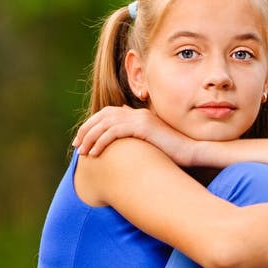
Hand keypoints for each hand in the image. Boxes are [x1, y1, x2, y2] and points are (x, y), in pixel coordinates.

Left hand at [72, 106, 195, 165]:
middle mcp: (137, 113)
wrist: (192, 151)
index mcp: (138, 114)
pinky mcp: (142, 127)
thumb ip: (138, 136)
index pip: (108, 114)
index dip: (92, 125)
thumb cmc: (174, 152)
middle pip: (102, 116)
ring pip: (105, 124)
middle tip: (76, 144)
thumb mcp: (152, 142)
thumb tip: (125, 136)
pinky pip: (114, 132)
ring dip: (91, 138)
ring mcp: (140, 118)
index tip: (82, 139)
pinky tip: (95, 153)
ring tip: (83, 152)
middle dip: (86, 130)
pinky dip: (102, 142)